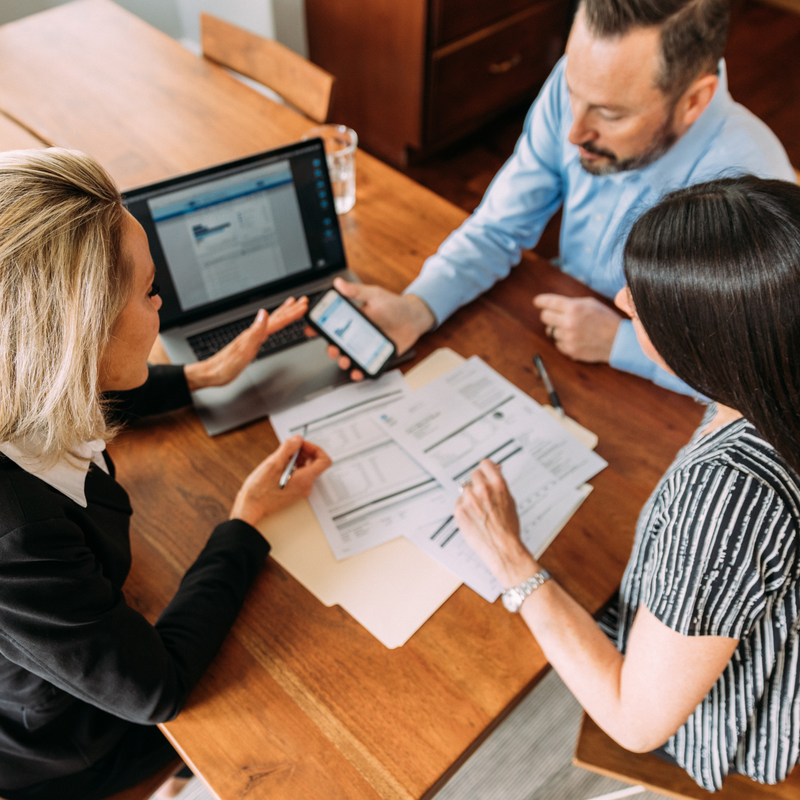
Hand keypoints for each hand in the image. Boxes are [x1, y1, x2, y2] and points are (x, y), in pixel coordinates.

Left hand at [184, 296, 307, 390]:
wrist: (212, 373)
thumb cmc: (226, 365)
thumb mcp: (243, 351)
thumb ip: (255, 332)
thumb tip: (264, 313)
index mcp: (254, 334)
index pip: (276, 321)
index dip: (291, 313)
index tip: (303, 305)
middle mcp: (253, 332)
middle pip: (275, 318)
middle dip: (290, 309)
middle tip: (303, 301)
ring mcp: (251, 337)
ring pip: (271, 321)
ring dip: (283, 313)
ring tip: (291, 305)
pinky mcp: (250, 343)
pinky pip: (266, 329)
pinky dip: (273, 323)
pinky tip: (272, 323)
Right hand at [230, 436, 331, 527]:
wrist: (251, 507)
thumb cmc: (260, 490)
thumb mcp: (274, 463)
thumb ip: (288, 448)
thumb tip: (298, 440)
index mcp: (305, 479)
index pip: (324, 461)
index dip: (315, 448)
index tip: (302, 444)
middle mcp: (306, 487)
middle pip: (316, 464)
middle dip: (304, 452)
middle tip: (290, 449)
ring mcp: (300, 491)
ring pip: (307, 469)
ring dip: (298, 459)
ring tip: (282, 457)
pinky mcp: (294, 492)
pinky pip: (300, 476)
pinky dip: (294, 467)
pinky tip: (280, 466)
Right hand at [305, 277, 434, 380]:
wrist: (414, 319)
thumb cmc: (394, 305)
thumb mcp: (374, 295)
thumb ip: (356, 291)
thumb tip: (338, 283)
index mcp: (352, 319)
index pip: (331, 324)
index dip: (318, 327)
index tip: (309, 330)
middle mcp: (356, 334)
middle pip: (337, 344)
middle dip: (331, 349)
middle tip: (333, 349)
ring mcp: (365, 346)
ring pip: (348, 357)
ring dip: (343, 361)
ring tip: (345, 361)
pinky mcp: (375, 355)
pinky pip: (364, 365)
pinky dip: (359, 371)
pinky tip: (358, 371)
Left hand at [454, 460, 537, 588]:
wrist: (502, 548)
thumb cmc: (508, 527)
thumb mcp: (510, 501)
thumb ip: (500, 484)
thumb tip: (495, 469)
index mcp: (498, 485)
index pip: (485, 464)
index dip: (486, 469)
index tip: (485, 472)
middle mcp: (482, 490)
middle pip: (474, 474)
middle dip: (478, 482)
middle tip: (482, 495)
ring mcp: (469, 500)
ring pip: (466, 489)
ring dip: (470, 496)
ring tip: (480, 511)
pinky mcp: (459, 511)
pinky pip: (459, 502)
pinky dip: (464, 508)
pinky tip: (474, 518)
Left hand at [533, 294, 621, 362]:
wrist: (617, 341)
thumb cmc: (605, 319)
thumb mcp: (590, 303)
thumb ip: (571, 303)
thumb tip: (553, 304)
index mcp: (574, 308)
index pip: (548, 302)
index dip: (540, 301)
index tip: (537, 302)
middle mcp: (568, 322)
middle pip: (544, 317)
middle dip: (549, 315)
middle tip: (556, 316)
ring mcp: (568, 338)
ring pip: (550, 331)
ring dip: (557, 329)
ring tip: (572, 329)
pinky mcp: (569, 350)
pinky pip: (557, 343)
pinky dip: (563, 340)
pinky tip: (575, 338)